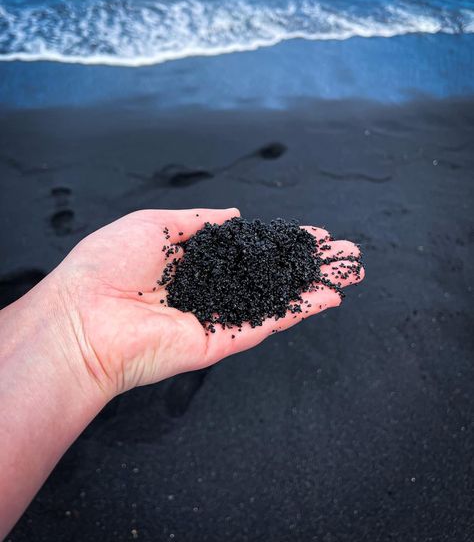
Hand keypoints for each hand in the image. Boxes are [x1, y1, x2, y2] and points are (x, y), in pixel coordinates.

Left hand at [50, 208, 363, 400]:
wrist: (83, 316)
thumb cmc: (107, 265)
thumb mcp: (154, 224)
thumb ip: (199, 221)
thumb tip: (235, 214)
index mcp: (193, 264)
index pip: (249, 251)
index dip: (281, 241)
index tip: (311, 233)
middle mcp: (211, 290)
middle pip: (271, 275)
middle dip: (308, 263)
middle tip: (344, 252)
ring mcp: (219, 316)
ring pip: (277, 299)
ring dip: (315, 286)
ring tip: (351, 272)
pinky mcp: (221, 340)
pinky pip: (267, 322)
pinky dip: (300, 310)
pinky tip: (328, 297)